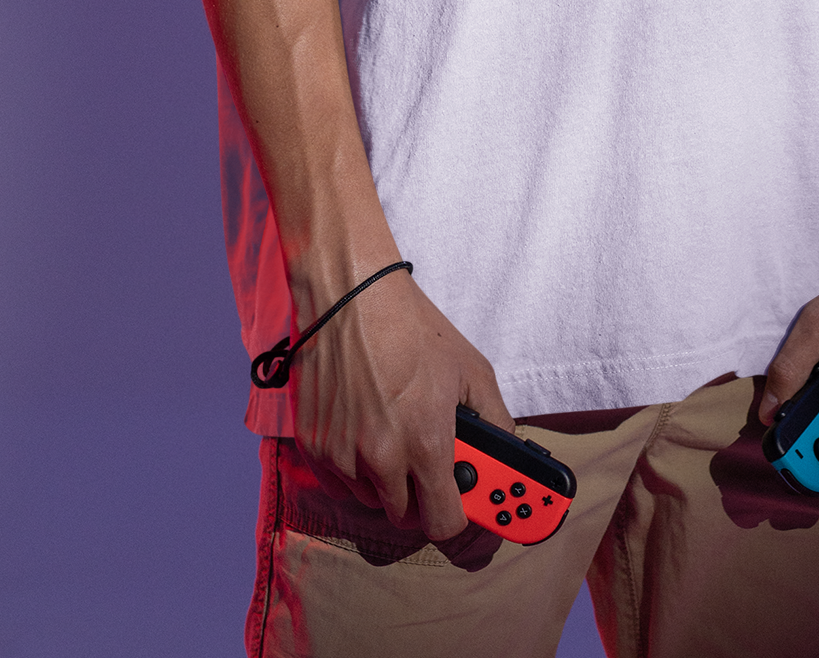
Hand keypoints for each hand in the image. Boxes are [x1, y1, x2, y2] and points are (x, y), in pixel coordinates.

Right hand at [288, 266, 515, 540]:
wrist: (349, 295)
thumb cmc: (412, 328)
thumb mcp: (471, 368)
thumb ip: (495, 419)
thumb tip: (505, 454)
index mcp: (426, 443)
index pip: (444, 523)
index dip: (457, 518)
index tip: (461, 505)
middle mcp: (382, 457)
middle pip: (405, 518)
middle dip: (421, 497)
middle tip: (428, 465)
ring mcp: (343, 454)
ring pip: (371, 500)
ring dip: (385, 482)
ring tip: (394, 433)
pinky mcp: (314, 446)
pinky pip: (339, 482)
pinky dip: (353, 469)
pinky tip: (364, 430)